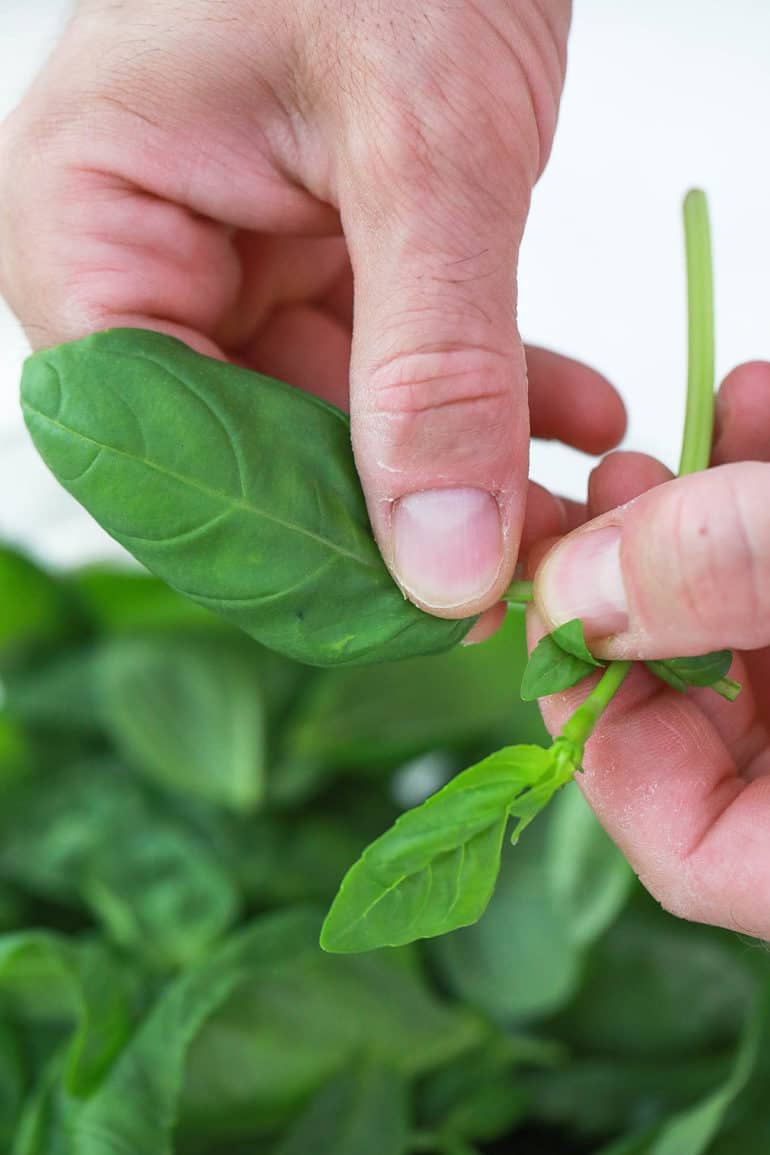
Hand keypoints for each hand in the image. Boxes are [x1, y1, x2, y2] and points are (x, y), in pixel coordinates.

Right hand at [0, 0, 623, 620]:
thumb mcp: (425, 146)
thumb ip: (434, 362)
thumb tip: (439, 557)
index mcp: (89, 220)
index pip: (155, 446)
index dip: (276, 541)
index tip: (401, 602)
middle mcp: (142, 253)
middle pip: (249, 449)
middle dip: (387, 513)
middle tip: (508, 571)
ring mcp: (228, 255)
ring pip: (333, 419)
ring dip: (455, 462)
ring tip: (567, 504)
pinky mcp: (312, 248)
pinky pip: (389, 357)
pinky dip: (482, 391)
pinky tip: (573, 419)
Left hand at [532, 361, 769, 938]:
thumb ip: (727, 572)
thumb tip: (574, 587)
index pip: (689, 850)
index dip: (601, 736)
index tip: (553, 611)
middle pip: (706, 723)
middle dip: (642, 591)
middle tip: (604, 488)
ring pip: (749, 632)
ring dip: (704, 520)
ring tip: (687, 424)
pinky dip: (767, 494)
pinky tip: (757, 401)